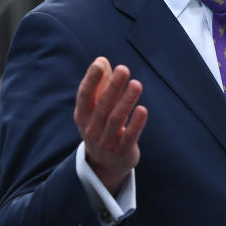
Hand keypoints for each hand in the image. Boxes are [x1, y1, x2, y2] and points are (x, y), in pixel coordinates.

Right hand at [74, 57, 147, 194]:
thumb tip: (102, 60)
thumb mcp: (96, 109)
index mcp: (83, 115)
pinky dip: (135, 123)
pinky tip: (142, 109)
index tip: (100, 63)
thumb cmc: (101, 127)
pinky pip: (129, 136)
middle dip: (113, 87)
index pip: (85, 95)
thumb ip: (100, 85)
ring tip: (136, 84)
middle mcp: (92, 128)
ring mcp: (106, 141)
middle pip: (102, 105)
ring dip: (126, 101)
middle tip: (123, 69)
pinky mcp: (122, 151)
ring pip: (116, 119)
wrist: (104, 165)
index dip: (91, 79)